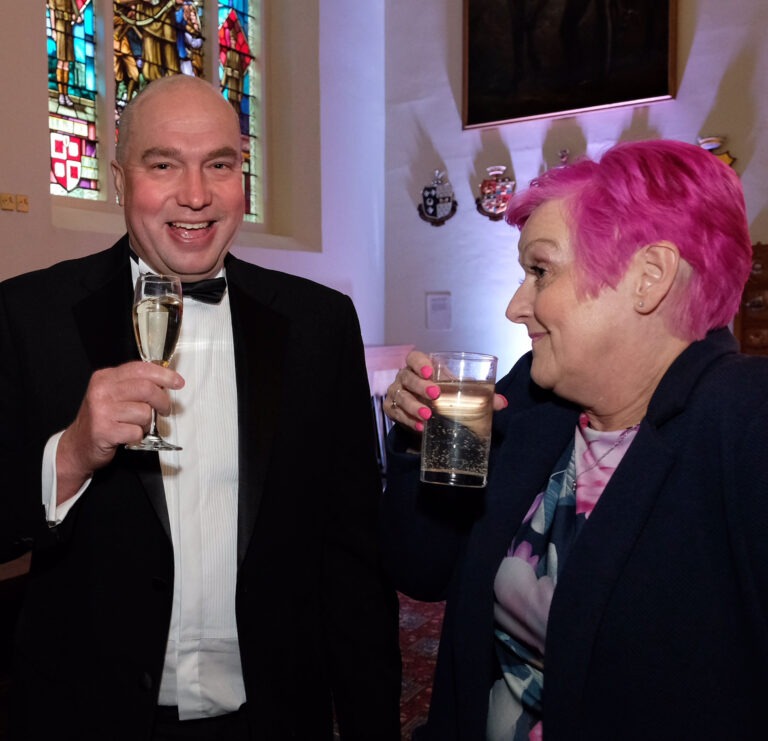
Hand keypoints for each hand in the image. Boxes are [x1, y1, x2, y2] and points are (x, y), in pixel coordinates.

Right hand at [56, 361, 184, 503]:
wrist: (78, 445)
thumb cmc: (102, 419)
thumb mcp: (113, 395)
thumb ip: (134, 385)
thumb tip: (165, 381)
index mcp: (105, 377)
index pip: (141, 369)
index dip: (163, 375)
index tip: (178, 382)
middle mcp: (101, 391)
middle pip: (147, 389)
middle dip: (163, 401)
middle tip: (165, 410)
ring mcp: (101, 411)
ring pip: (144, 412)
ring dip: (147, 422)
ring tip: (137, 426)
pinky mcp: (104, 430)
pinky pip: (136, 431)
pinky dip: (138, 436)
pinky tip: (128, 435)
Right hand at [385, 350, 508, 432]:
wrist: (426, 412)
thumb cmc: (443, 395)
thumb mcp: (459, 392)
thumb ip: (480, 395)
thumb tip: (502, 403)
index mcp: (421, 367)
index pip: (414, 357)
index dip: (420, 362)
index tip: (430, 372)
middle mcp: (405, 377)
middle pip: (407, 377)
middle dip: (420, 386)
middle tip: (435, 395)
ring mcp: (396, 393)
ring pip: (400, 396)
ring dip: (413, 406)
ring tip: (428, 416)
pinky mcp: (392, 409)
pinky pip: (395, 413)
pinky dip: (407, 420)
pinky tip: (420, 427)